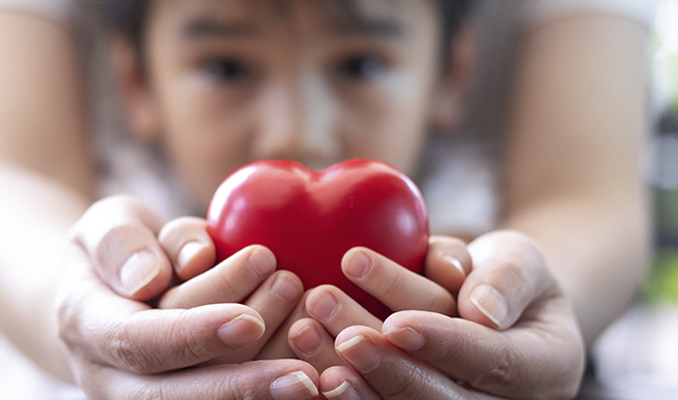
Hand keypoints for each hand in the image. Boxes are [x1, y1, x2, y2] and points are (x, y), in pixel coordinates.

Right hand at [55, 195, 320, 398]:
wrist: (112, 291)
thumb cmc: (119, 249)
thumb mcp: (103, 224)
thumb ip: (119, 243)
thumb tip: (147, 280)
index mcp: (89, 327)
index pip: (140, 340)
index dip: (195, 335)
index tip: (248, 321)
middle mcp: (112, 376)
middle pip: (176, 394)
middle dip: (243, 386)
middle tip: (307, 372)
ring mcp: (147, 394)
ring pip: (205, 398)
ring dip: (266, 377)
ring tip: (316, 342)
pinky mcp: (185, 392)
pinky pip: (230, 399)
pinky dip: (272, 385)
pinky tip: (322, 377)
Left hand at [316, 230, 584, 398]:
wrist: (491, 302)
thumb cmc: (505, 274)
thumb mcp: (521, 259)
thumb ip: (508, 279)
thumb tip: (482, 312)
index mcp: (544, 367)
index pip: (492, 361)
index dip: (443, 345)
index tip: (397, 324)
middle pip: (441, 394)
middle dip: (384, 363)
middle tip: (336, 326)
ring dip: (348, 372)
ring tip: (304, 330)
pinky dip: (340, 386)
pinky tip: (303, 361)